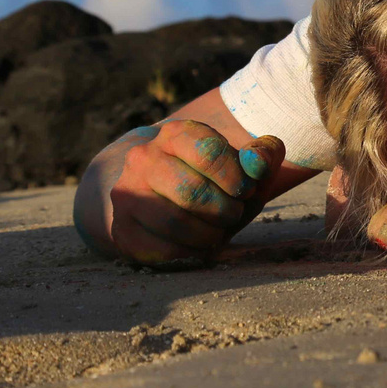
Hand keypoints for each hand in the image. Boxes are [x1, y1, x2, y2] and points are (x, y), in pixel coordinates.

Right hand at [100, 122, 285, 263]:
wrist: (175, 197)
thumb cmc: (220, 178)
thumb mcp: (247, 161)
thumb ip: (264, 154)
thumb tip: (258, 164)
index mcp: (176, 133)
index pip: (209, 153)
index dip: (236, 178)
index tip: (246, 190)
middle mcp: (143, 158)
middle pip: (191, 191)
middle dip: (224, 209)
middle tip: (233, 213)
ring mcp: (127, 194)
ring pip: (174, 222)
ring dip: (209, 234)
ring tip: (218, 230)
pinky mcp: (122, 229)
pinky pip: (160, 249)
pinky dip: (191, 254)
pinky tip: (200, 246)